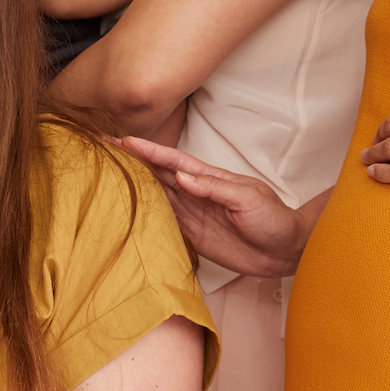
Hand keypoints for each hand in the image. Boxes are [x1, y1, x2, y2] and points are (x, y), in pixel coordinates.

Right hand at [119, 136, 316, 277]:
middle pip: (157, 173)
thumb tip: (181, 178)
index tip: (124, 140)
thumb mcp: (248, 198)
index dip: (148, 150)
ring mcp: (191, 212)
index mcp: (208, 177)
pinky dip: (144, 213)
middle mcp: (194, 192)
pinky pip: (163, 221)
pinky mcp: (190, 234)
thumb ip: (214, 188)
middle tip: (105, 149)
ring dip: (134, 184)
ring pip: (156, 195)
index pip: (172, 160)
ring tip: (107, 174)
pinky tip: (127, 208)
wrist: (284, 250)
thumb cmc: (273, 218)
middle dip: (132, 160)